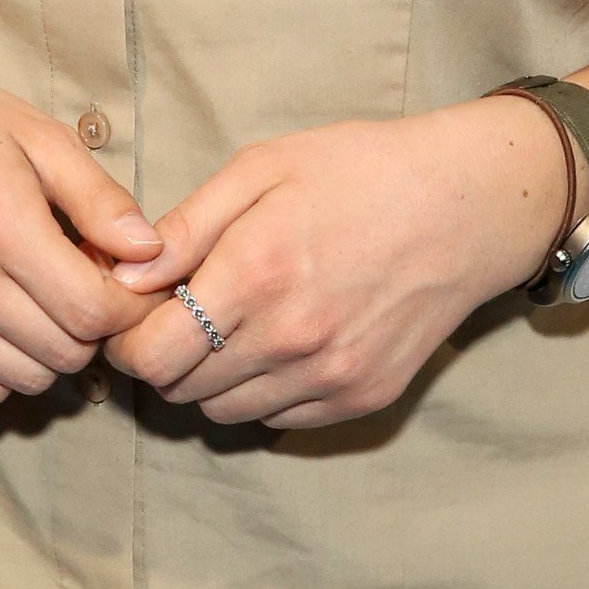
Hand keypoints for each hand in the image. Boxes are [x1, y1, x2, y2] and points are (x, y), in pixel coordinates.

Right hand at [0, 53, 161, 407]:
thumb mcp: (36, 136)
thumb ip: (99, 197)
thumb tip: (152, 253)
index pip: (91, 309)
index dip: (130, 307)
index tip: (133, 284)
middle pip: (66, 352)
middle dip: (96, 329)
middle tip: (91, 288)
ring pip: (27, 378)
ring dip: (54, 351)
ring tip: (47, 300)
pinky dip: (9, 366)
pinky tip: (7, 319)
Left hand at [103, 98, 569, 431]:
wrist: (466, 206)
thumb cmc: (359, 172)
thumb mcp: (263, 169)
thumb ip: (186, 227)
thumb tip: (122, 276)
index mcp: (256, 273)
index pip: (150, 354)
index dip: (125, 337)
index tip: (134, 312)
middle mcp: (290, 338)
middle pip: (179, 389)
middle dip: (163, 356)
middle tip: (180, 313)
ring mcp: (329, 375)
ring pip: (224, 411)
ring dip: (210, 378)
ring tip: (231, 324)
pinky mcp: (361, 396)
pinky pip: (278, 419)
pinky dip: (262, 390)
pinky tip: (279, 341)